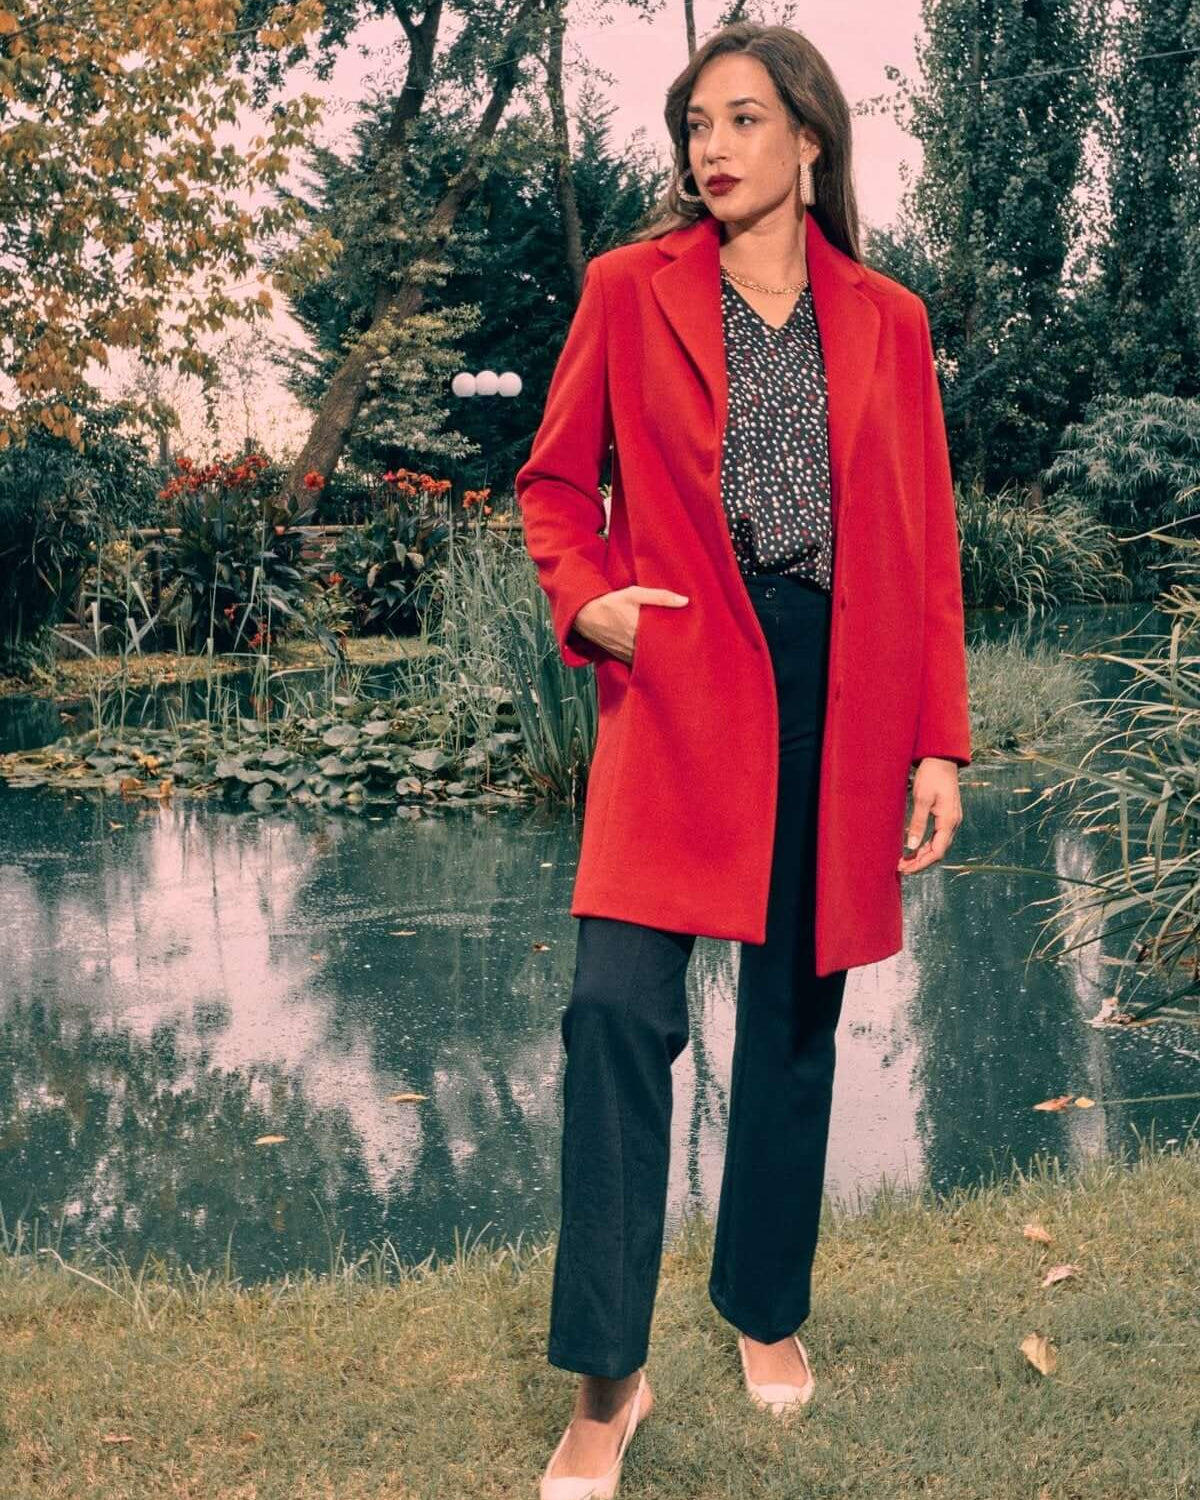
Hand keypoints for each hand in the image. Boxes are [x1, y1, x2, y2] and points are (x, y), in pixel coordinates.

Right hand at [572, 585, 689, 664]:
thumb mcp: (635, 594)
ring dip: (660, 661)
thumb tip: (684, 600)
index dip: (679, 648)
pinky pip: (637, 664)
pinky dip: (647, 664)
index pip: (665, 644)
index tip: (693, 648)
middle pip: (659, 656)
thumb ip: (660, 597)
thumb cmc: (611, 603)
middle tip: (689, 656)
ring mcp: (626, 654)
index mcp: (640, 630)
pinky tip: (657, 662)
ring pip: (648, 663)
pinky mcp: (621, 656)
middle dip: (672, 657)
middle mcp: (633, 646)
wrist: (586, 614)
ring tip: (676, 661)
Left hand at [897, 757, 961, 873]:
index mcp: (949, 821)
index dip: (921, 863)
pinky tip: (913, 847)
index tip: (905, 869)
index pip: (937, 852)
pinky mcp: (947, 815)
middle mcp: (953, 823)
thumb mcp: (921, 799)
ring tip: (904, 860)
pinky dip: (926, 845)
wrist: (941, 759)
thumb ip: (917, 823)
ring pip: (938, 845)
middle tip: (901, 868)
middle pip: (938, 851)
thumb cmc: (931, 776)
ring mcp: (951, 820)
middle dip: (920, 862)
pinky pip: (937, 836)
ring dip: (922, 855)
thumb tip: (911, 846)